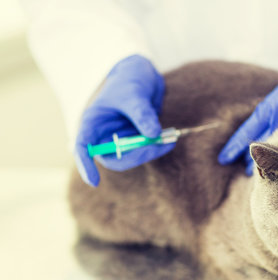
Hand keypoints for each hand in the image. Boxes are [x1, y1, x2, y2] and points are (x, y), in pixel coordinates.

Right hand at [74, 55, 174, 186]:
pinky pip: (145, 150)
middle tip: (158, 146)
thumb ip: (142, 114)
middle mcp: (104, 134)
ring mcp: (121, 138)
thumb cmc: (130, 79)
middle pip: (113, 158)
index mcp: (92, 122)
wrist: (143, 74)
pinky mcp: (136, 139)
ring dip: (151, 152)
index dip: (85, 165)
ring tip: (170, 140)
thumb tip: (153, 135)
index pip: (82, 147)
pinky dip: (158, 147)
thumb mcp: (134, 93)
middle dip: (136, 155)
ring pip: (132, 156)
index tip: (94, 182)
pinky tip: (170, 139)